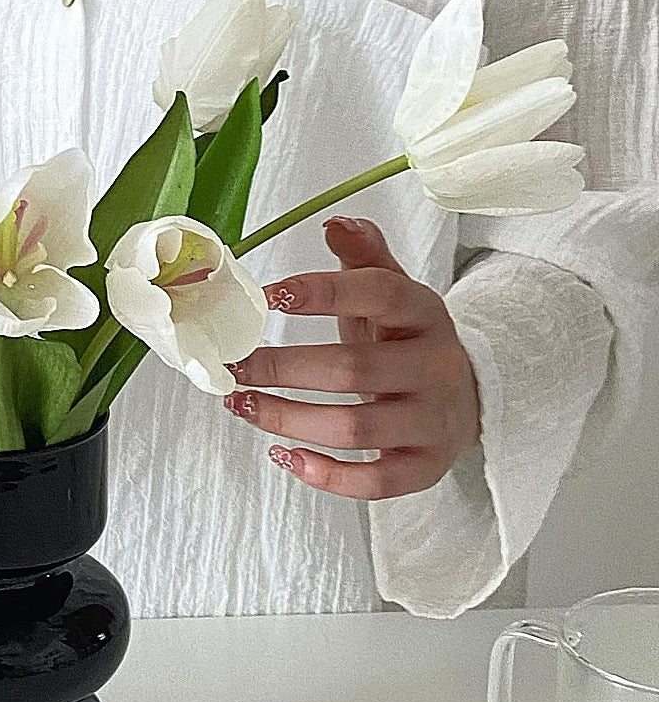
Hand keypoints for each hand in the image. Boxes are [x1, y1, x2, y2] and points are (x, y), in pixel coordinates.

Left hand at [224, 216, 480, 499]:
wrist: (466, 396)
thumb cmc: (405, 340)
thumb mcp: (392, 292)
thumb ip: (363, 256)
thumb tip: (333, 220)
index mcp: (424, 314)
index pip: (379, 294)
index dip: (323, 293)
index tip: (270, 294)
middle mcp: (434, 366)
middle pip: (353, 369)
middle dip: (282, 368)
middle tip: (235, 366)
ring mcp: (432, 421)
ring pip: (355, 429)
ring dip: (287, 419)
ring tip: (242, 406)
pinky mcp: (425, 467)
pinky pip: (373, 481)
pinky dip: (324, 475)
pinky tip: (283, 454)